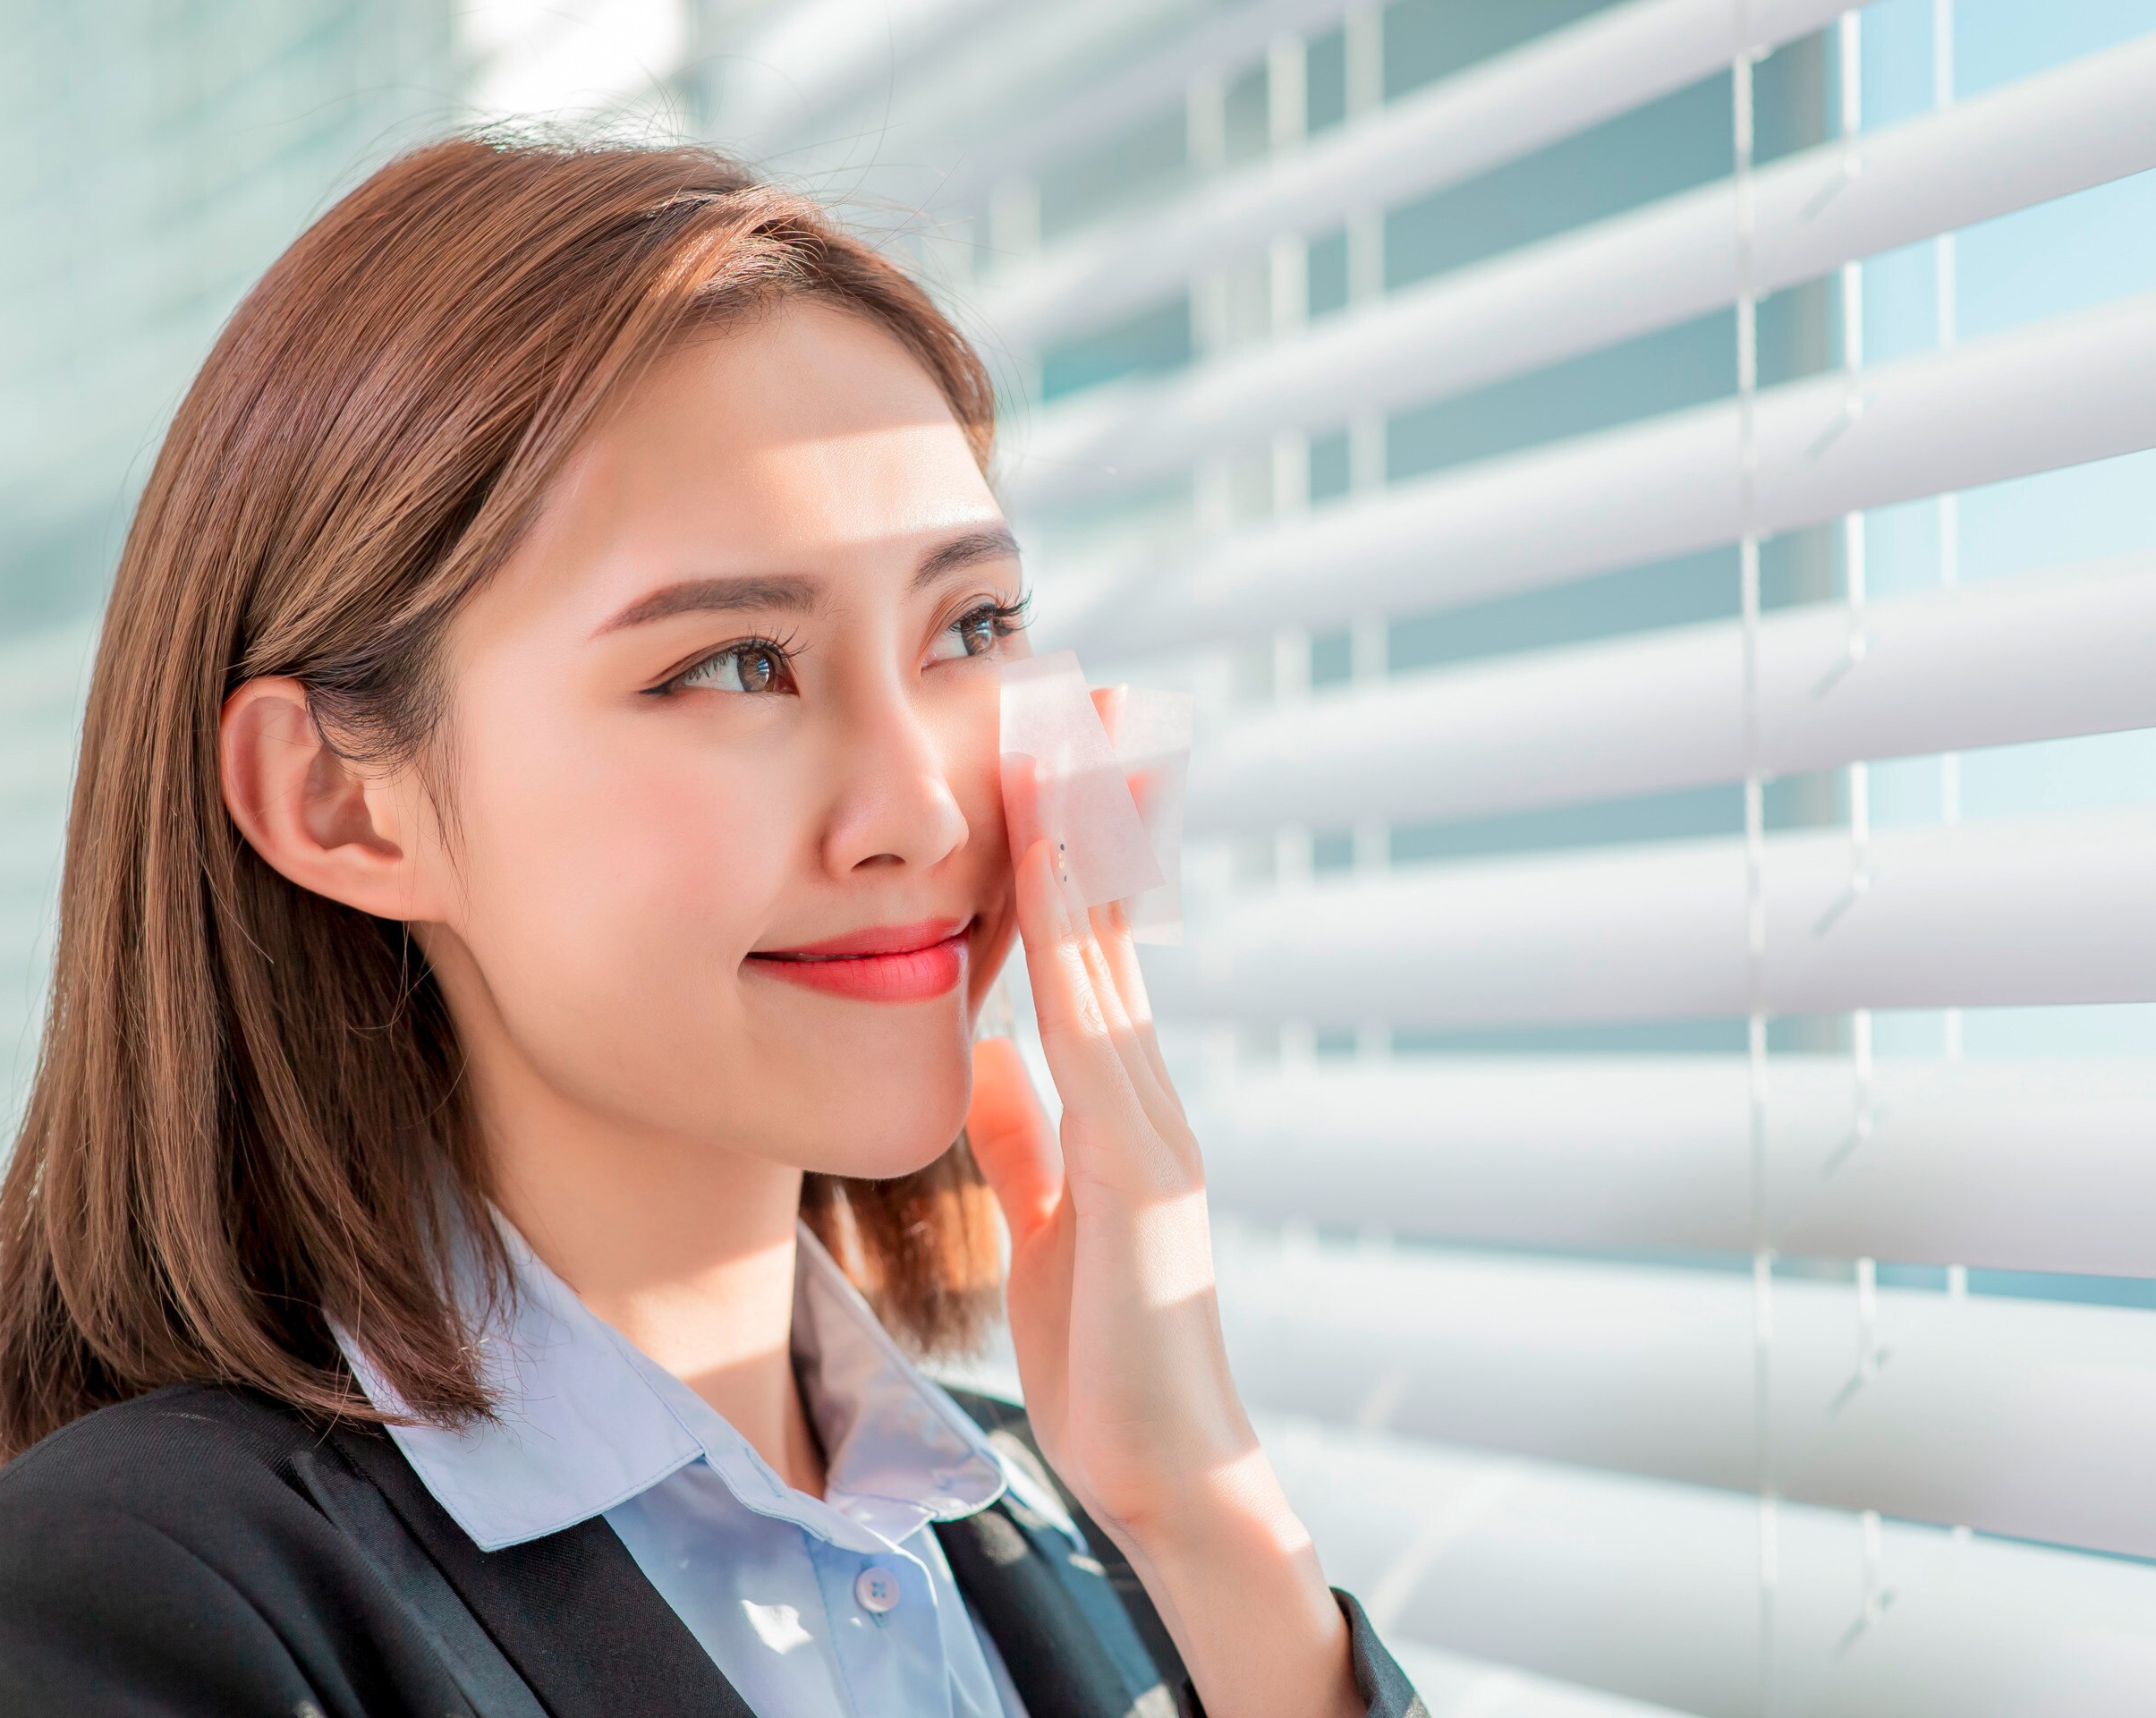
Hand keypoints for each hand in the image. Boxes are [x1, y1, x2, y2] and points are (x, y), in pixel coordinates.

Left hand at [965, 753, 1361, 1717]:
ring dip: (1085, 834)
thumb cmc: (1109, 1360)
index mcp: (1118, 1102)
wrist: (1168, 1473)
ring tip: (1065, 729)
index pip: (1089, 945)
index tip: (1043, 746)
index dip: (1064, 843)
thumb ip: (1027, 1139)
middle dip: (1090, 801)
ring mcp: (1150, 1122)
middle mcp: (1143, 1091)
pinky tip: (1052, 869)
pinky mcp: (1143, 1169)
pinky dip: (1080, 939)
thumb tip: (987, 1059)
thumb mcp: (1049, 1224)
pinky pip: (1098, 1029)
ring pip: (1111, 948)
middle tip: (1072, 683)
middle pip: (1113, 917)